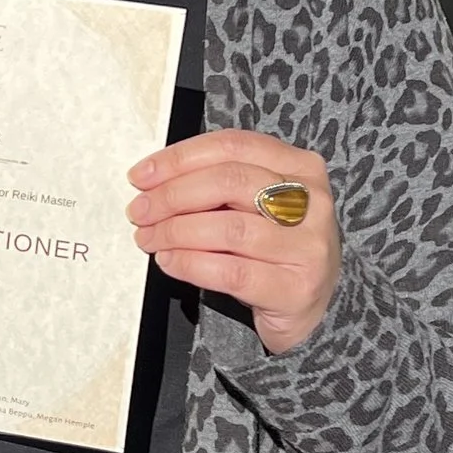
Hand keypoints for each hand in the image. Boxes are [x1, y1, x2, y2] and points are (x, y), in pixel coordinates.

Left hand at [127, 129, 340, 356]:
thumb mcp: (256, 205)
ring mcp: (308, 246)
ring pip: (228, 228)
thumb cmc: (273, 248)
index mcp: (300, 167)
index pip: (233, 146)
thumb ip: (218, 184)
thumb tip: (152, 181)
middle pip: (229, 182)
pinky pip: (232, 271)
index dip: (180, 158)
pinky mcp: (295, 288)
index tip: (141, 175)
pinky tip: (170, 261)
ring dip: (176, 232)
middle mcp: (311, 201)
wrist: (313, 306)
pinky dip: (191, 264)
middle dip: (172, 195)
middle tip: (140, 211)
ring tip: (149, 238)